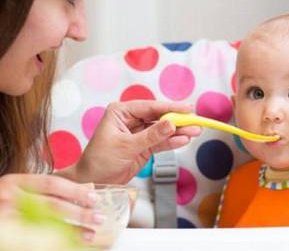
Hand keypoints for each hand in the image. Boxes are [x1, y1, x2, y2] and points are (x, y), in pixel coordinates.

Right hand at [0, 174, 101, 241]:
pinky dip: (48, 243)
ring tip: (88, 235)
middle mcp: (10, 196)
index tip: (94, 198)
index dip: (75, 190)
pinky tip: (62, 245)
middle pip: (51, 205)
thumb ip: (39, 189)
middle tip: (98, 218)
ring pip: (42, 225)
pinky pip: (28, 240)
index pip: (51, 183)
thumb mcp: (14, 186)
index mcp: (16, 181)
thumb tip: (77, 193)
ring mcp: (3, 217)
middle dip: (78, 212)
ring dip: (68, 231)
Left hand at [72, 100, 200, 183]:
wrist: (93, 181)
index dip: (169, 107)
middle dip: (177, 119)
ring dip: (178, 131)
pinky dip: (172, 142)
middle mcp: (130, 120)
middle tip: (195, 120)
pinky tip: (184, 140)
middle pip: (158, 117)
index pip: (149, 107)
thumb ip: (151, 135)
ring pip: (162, 130)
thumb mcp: (126, 146)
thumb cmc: (100, 160)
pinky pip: (161, 142)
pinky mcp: (143, 147)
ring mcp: (138, 133)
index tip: (187, 109)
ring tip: (195, 131)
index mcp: (121, 112)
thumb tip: (171, 123)